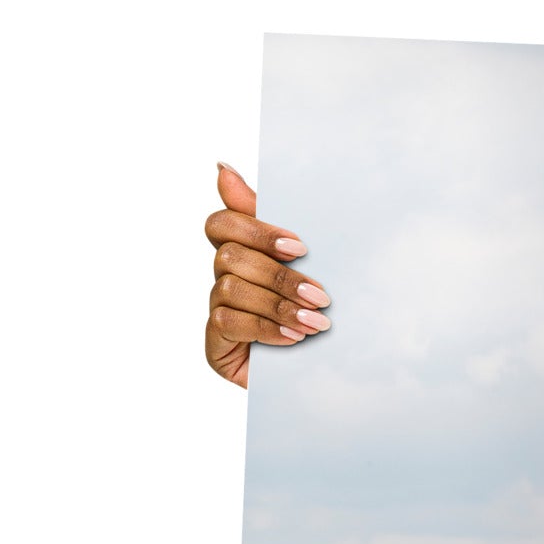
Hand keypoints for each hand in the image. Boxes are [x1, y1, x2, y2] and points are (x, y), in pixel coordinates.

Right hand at [203, 161, 331, 387]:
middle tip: (321, 295)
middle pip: (230, 255)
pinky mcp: (215, 344)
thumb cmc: (318, 312)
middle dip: (279, 275)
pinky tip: (294, 339)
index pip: (222, 223)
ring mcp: (217, 310)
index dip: (256, 229)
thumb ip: (274, 221)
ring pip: (230, 288)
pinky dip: (266, 328)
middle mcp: (224, 278)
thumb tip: (221, 168)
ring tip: (316, 323)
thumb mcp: (310, 265)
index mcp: (244, 252)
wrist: (328, 375)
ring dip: (278, 304)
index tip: (299, 247)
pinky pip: (228, 323)